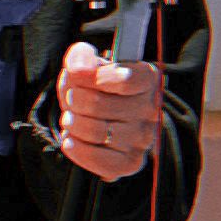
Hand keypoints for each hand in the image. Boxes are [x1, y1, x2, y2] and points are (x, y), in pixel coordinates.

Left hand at [55, 42, 164, 183]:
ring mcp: (143, 138)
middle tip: (71, 99)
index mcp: (147, 79)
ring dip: (72, 123)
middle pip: (99, 105)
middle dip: (74, 100)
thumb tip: (80, 69)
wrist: (99, 118)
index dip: (94, 79)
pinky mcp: (131, 162)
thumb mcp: (87, 64)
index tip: (78, 77)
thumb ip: (81, 57)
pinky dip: (77, 149)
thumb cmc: (95, 88)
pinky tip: (70, 139)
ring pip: (95, 131)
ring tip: (70, 118)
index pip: (124, 79)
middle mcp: (150, 110)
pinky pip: (99, 160)